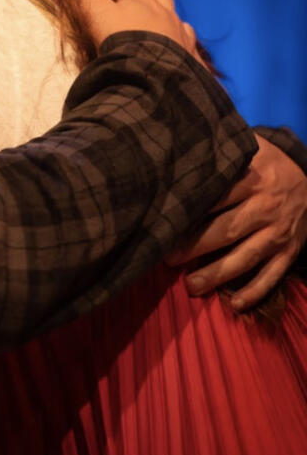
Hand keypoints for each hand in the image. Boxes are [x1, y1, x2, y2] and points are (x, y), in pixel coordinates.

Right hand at [79, 0, 197, 58]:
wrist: (155, 79)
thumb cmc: (122, 43)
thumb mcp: (97, 16)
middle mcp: (162, 10)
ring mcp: (179, 32)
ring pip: (172, 11)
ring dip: (160, 8)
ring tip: (150, 13)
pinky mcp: (190, 55)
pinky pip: (188, 40)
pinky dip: (180, 38)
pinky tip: (175, 42)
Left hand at [166, 135, 306, 308]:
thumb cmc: (269, 163)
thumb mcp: (250, 150)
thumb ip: (221, 154)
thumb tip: (181, 156)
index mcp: (253, 180)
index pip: (217, 198)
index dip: (190, 214)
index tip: (164, 226)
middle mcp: (266, 208)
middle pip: (227, 230)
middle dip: (196, 247)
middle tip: (168, 259)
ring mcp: (279, 233)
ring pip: (246, 258)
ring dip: (218, 275)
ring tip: (191, 286)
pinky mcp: (290, 251)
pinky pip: (273, 275)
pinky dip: (255, 291)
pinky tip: (234, 304)